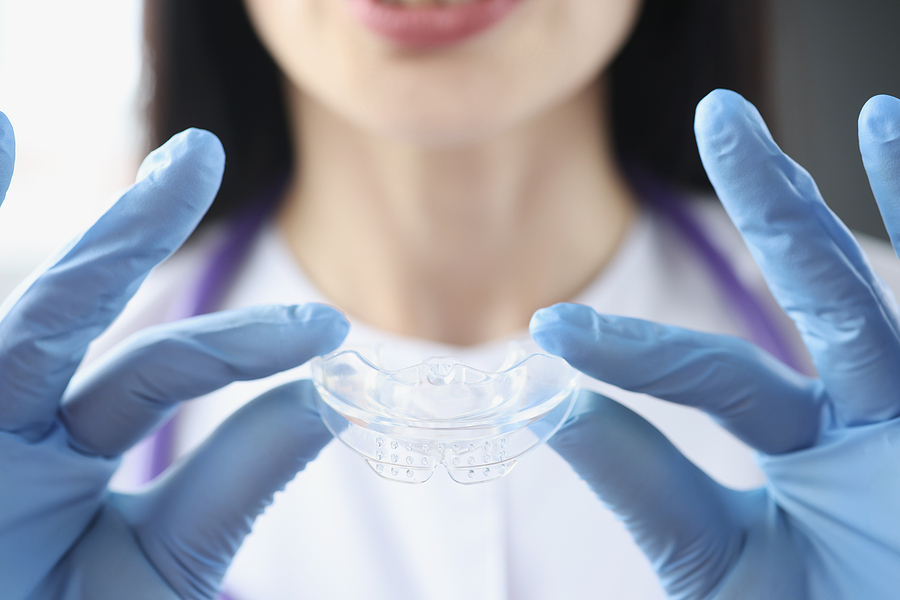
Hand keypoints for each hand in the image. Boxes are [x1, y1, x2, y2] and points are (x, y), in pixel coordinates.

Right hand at [0, 115, 348, 599]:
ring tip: (20, 129)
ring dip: (32, 228)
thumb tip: (326, 398)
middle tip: (198, 156)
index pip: (158, 372)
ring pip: (17, 322)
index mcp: (71, 452)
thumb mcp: (163, 567)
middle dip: (130, 235)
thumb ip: (234, 484)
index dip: (238, 346)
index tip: (326, 327)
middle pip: (70, 312)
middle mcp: (10, 428)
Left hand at [530, 90, 899, 598]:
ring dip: (896, 200)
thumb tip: (548, 406)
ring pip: (898, 302)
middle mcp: (864, 423)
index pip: (712, 374)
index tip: (551, 331)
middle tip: (721, 115)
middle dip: (774, 204)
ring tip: (875, 112)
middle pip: (817, 294)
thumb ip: (644, 488)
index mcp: (796, 450)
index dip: (634, 351)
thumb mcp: (713, 565)